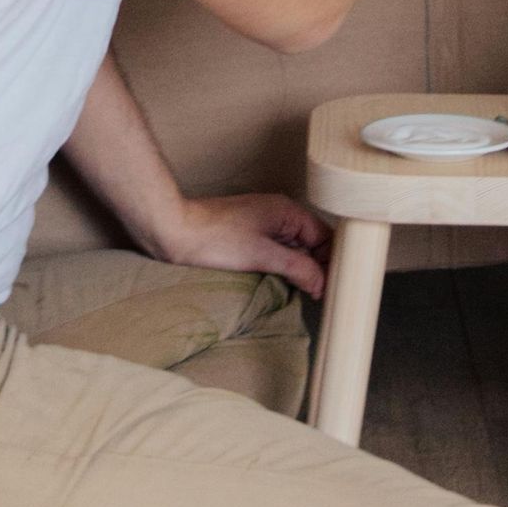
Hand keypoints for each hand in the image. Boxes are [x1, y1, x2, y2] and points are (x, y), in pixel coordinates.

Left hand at [164, 192, 332, 298]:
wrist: (174, 232)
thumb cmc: (215, 238)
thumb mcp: (262, 255)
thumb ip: (298, 267)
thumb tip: (322, 283)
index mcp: (287, 211)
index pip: (324, 236)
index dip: (331, 262)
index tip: (333, 288)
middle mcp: (279, 214)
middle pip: (312, 242)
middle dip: (319, 267)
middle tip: (322, 295)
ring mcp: (264, 224)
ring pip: (295, 248)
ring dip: (302, 269)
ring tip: (307, 294)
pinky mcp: (250, 235)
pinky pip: (278, 251)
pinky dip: (284, 267)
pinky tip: (285, 284)